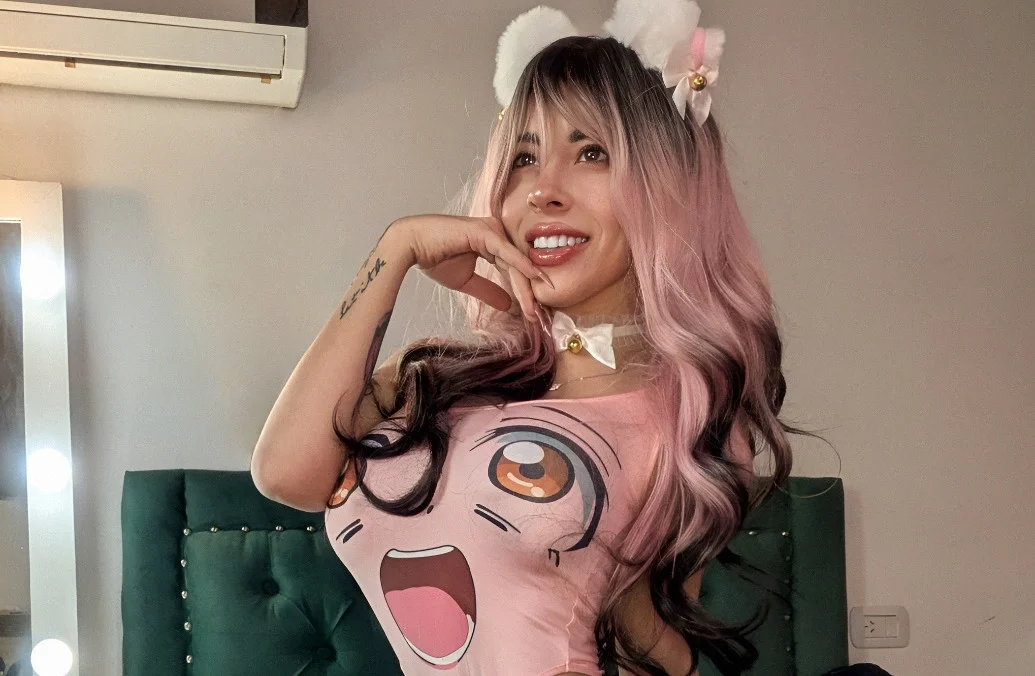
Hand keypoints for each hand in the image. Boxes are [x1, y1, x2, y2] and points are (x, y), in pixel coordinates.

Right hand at [390, 214, 551, 319]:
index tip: (533, 313)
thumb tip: (510, 306)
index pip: (514, 269)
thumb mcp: (467, 281)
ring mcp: (492, 230)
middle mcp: (496, 233)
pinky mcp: (485, 231)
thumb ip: (489, 290)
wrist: (411, 246)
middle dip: (529, 292)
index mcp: (492, 242)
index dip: (524, 291)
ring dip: (526, 287)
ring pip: (515, 262)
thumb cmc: (434, 258)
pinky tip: (535, 278)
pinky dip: (522, 266)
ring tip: (535, 309)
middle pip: (519, 266)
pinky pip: (507, 253)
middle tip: (538, 316)